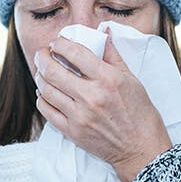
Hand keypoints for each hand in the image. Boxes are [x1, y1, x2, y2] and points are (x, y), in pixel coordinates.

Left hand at [34, 30, 172, 181]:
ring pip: (45, 89)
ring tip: (42, 71)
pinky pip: (46, 110)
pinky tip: (45, 92)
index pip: (75, 53)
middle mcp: (91, 96)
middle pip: (52, 70)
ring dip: (39, 76)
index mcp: (108, 79)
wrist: (141, 149)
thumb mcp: (132, 79)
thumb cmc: (140, 113)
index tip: (58, 42)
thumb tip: (103, 32)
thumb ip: (113, 55)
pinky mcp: (72, 131)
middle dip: (42, 56)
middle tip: (43, 53)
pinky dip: (41, 98)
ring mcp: (79, 115)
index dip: (60, 43)